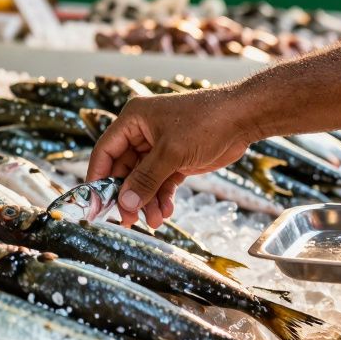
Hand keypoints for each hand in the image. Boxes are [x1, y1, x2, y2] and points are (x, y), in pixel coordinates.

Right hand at [86, 86, 253, 227]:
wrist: (243, 118)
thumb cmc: (205, 123)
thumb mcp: (171, 153)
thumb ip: (146, 179)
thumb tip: (124, 203)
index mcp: (133, 120)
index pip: (106, 151)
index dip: (99, 178)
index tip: (97, 203)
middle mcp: (142, 133)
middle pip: (124, 170)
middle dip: (129, 196)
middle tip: (129, 220)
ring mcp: (159, 147)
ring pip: (144, 180)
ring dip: (147, 201)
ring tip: (155, 221)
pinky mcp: (175, 160)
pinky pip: (161, 183)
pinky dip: (162, 198)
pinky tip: (166, 212)